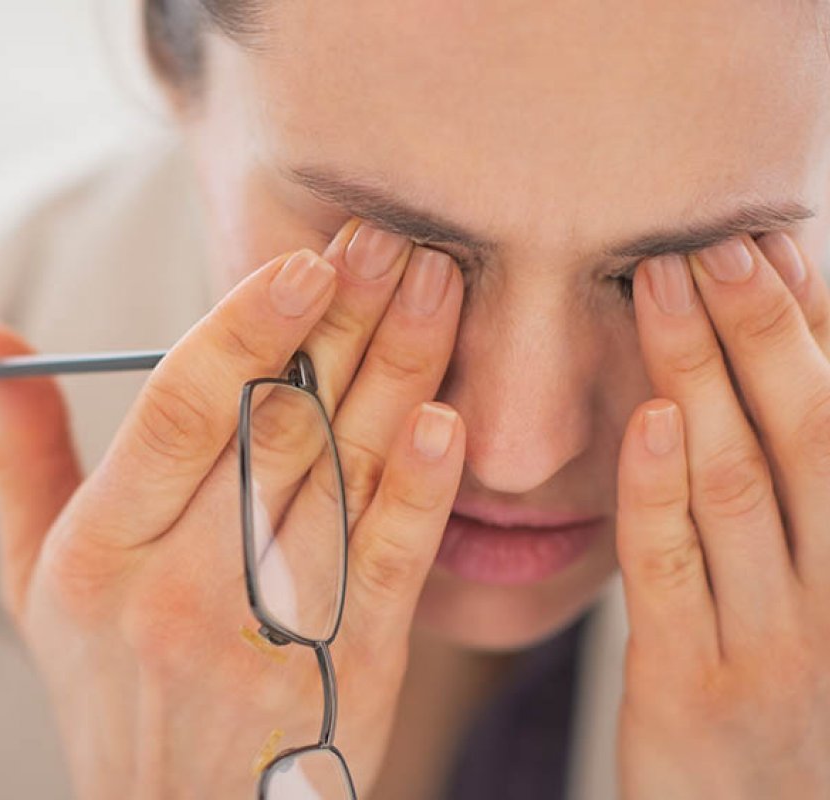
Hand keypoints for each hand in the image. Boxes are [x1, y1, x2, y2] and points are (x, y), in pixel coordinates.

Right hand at [0, 220, 465, 797]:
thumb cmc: (108, 688)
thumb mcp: (36, 578)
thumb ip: (21, 453)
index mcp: (101, 554)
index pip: (179, 416)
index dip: (242, 331)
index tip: (298, 263)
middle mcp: (183, 589)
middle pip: (275, 431)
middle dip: (339, 325)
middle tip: (386, 242)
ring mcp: (272, 631)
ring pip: (342, 479)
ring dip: (396, 375)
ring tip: (436, 287)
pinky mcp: (349, 667)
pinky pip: (390, 564)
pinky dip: (422, 488)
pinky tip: (446, 417)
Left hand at [616, 230, 829, 797]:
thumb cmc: (781, 717)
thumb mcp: (808, 611)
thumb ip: (790, 509)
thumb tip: (759, 393)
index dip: (817, 334)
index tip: (778, 249)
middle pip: (807, 438)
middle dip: (763, 333)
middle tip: (718, 243)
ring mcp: (771, 644)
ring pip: (740, 485)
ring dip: (704, 375)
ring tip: (664, 286)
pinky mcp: (688, 688)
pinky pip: (672, 572)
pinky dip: (660, 489)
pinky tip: (649, 414)